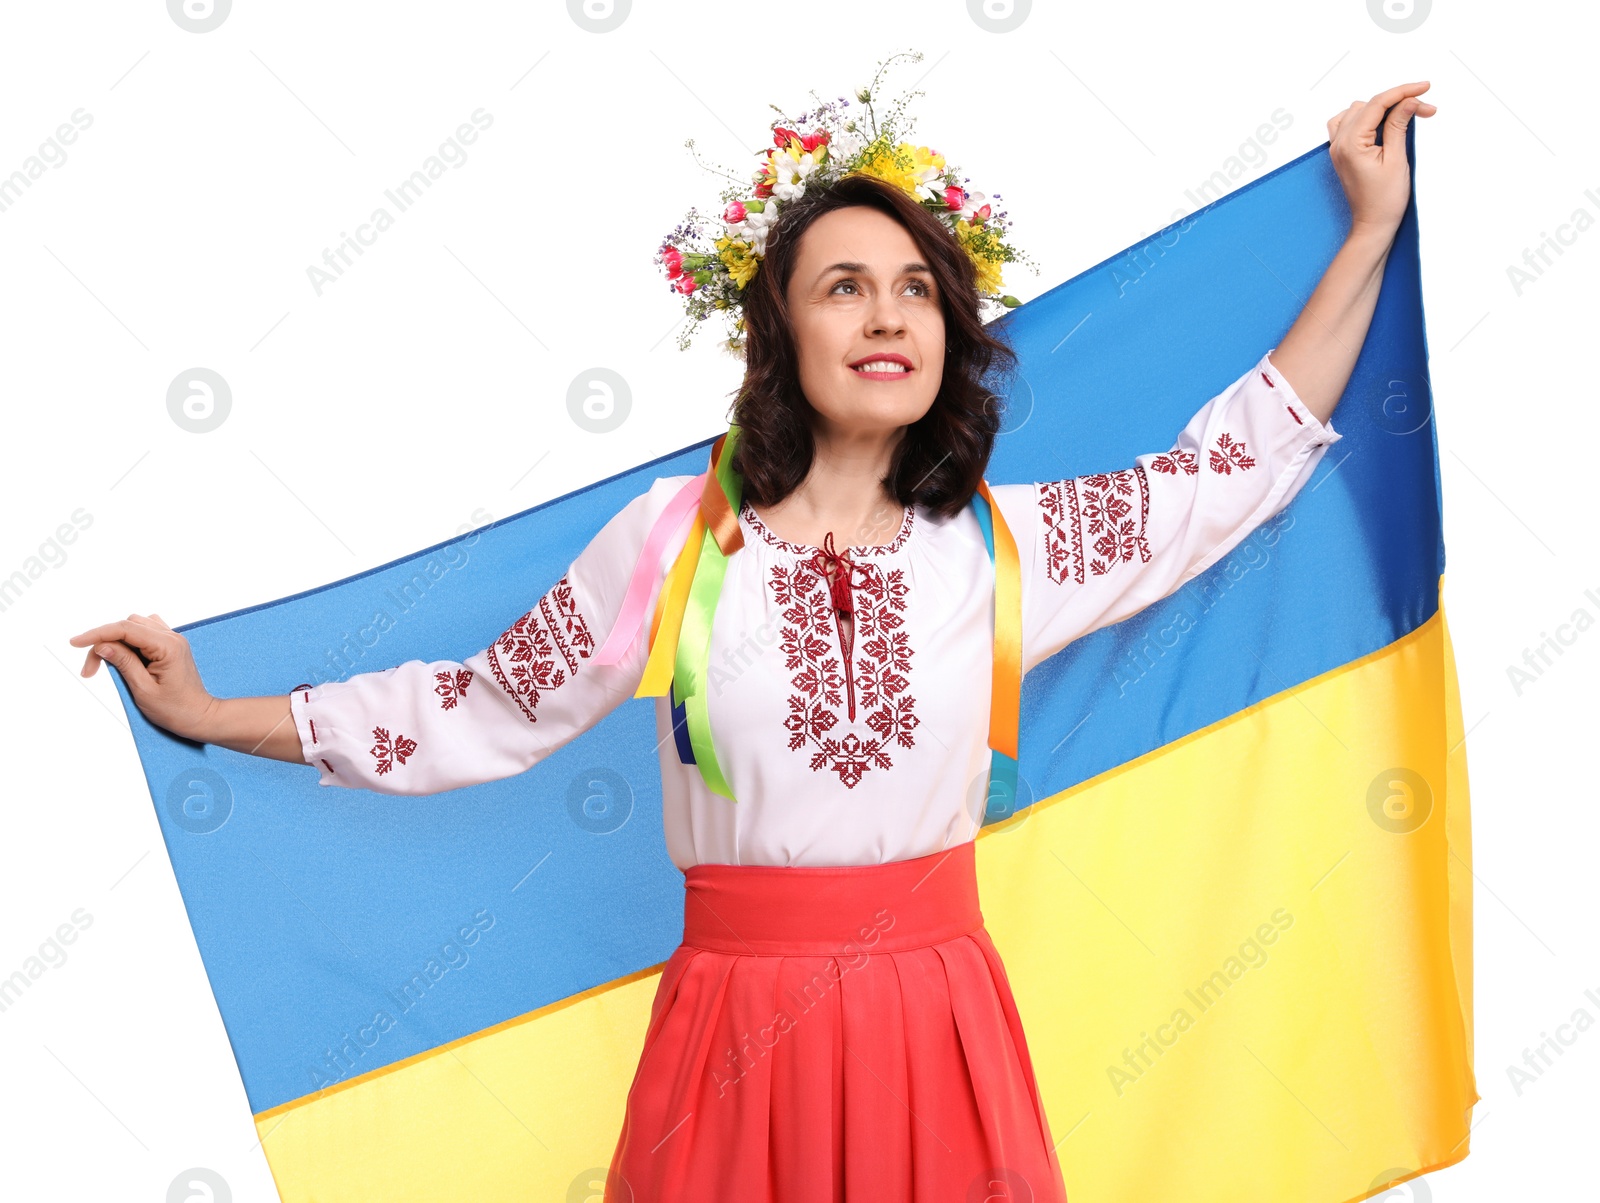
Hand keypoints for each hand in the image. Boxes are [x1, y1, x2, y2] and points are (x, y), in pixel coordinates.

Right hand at [70, 613, 216, 739]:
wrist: (199, 716)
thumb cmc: (175, 709)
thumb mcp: (143, 689)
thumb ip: (123, 663)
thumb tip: (102, 644)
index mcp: (167, 646)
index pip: (125, 629)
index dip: (97, 634)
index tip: (74, 642)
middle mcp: (172, 638)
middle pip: (128, 625)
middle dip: (104, 642)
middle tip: (90, 670)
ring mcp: (173, 640)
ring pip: (135, 626)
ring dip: (116, 641)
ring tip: (106, 665)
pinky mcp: (170, 646)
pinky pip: (144, 633)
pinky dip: (128, 641)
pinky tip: (122, 657)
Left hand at [1326, 81, 1437, 235]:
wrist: (1373, 224)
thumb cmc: (1384, 200)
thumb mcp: (1397, 158)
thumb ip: (1399, 125)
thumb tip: (1409, 100)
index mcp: (1350, 144)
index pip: (1377, 104)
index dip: (1403, 91)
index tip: (1425, 87)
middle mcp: (1339, 144)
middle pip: (1368, 105)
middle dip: (1398, 102)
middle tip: (1425, 110)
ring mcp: (1338, 148)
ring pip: (1357, 111)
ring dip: (1382, 109)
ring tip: (1407, 116)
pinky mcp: (1342, 153)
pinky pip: (1349, 124)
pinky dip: (1367, 118)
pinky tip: (1384, 122)